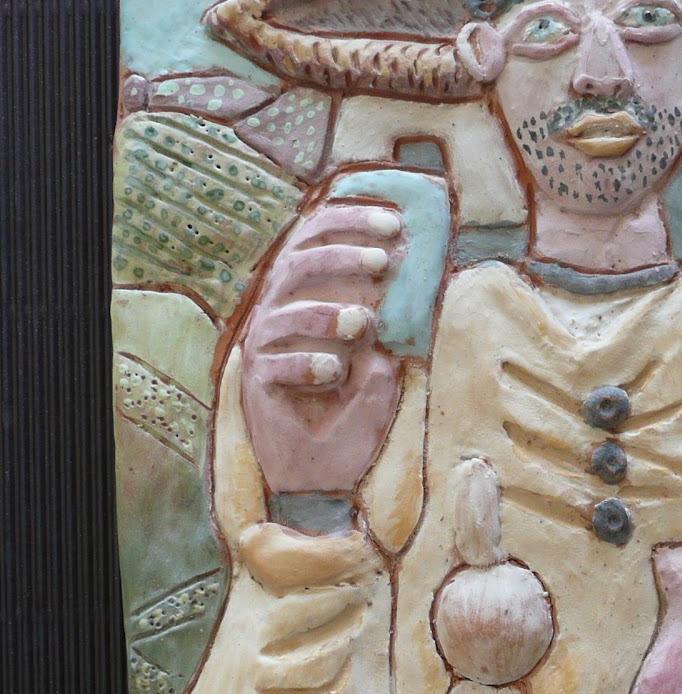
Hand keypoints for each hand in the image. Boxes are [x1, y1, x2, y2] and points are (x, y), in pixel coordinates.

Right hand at [241, 197, 406, 493]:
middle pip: (298, 263)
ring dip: (326, 312)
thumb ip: (390, 318)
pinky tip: (335, 372)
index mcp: (311, 292)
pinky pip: (274, 363)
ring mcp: (266, 345)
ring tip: (364, 322)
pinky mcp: (258, 383)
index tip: (394, 224)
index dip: (350, 222)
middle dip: (342, 256)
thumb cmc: (355, 405)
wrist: (326, 470)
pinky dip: (307, 363)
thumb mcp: (385, 355)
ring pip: (284, 312)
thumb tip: (410, 276)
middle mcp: (282, 310)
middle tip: (382, 260)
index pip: (319, 240)